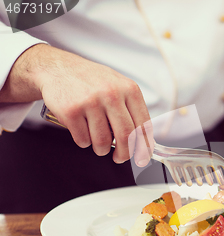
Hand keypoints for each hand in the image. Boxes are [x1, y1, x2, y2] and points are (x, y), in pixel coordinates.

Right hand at [0, 44, 152, 166]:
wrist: (58, 68)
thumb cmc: (91, 80)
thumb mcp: (118, 86)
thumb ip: (132, 109)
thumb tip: (143, 141)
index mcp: (129, 89)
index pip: (143, 125)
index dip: (144, 146)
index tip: (142, 157)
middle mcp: (112, 94)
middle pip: (125, 136)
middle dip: (124, 154)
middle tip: (120, 158)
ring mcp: (91, 102)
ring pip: (103, 141)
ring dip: (101, 149)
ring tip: (98, 143)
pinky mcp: (71, 111)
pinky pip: (83, 140)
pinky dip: (84, 142)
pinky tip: (82, 131)